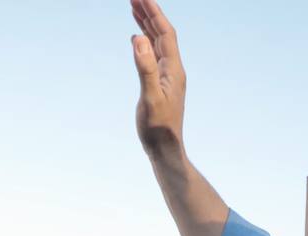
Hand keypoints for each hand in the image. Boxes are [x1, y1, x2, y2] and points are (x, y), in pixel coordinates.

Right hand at [131, 0, 185, 156]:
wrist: (165, 150)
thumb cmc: (158, 128)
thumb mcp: (149, 97)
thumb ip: (145, 68)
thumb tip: (139, 39)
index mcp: (173, 69)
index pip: (164, 32)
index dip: (153, 12)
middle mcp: (173, 69)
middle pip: (162, 33)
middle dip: (149, 12)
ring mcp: (167, 76)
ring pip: (158, 42)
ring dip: (147, 24)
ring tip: (134, 7)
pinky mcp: (160, 83)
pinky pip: (153, 54)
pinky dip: (145, 41)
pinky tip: (138, 38)